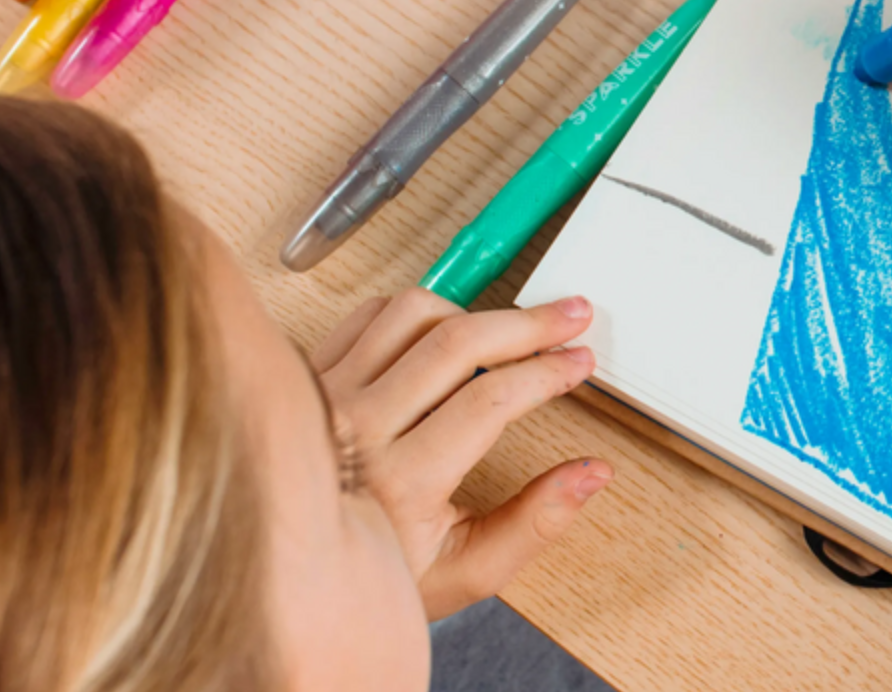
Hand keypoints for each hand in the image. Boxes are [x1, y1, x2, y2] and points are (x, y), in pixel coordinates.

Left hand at [309, 288, 611, 618]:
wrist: (300, 578)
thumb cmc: (382, 577)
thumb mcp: (470, 570)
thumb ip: (537, 521)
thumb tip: (592, 472)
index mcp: (401, 482)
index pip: (489, 400)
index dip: (546, 372)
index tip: (578, 362)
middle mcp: (357, 431)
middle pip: (455, 342)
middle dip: (527, 324)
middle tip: (569, 317)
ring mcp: (328, 398)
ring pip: (410, 314)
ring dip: (471, 312)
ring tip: (507, 331)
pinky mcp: (311, 379)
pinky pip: (369, 316)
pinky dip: (417, 313)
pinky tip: (446, 333)